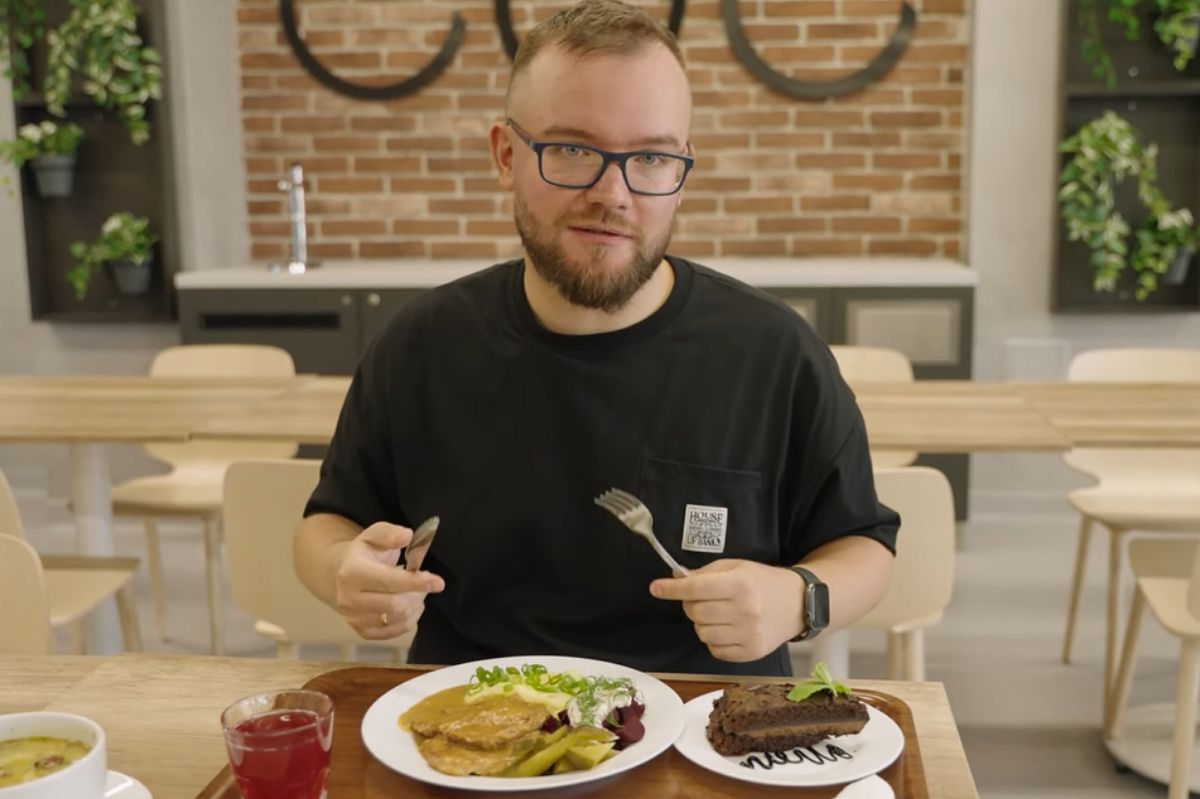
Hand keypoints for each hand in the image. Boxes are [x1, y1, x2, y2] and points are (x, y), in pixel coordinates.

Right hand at [333, 522, 444, 639]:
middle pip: (395, 604)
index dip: (415, 582)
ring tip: (416, 589)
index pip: (388, 581)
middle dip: (417, 592)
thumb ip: (390, 534)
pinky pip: (396, 631)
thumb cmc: (366, 552)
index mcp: (351, 572)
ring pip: (398, 618)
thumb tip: (407, 536)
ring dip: (416, 603)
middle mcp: (348, 598)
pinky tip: (410, 604)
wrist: (344, 573)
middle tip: (425, 580)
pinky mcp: (362, 631)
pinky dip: (410, 618)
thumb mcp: (375, 534)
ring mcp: (354, 618)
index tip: (438, 583)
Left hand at [649, 560, 802, 662]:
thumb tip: (676, 579)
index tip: (656, 587)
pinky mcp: (750, 653)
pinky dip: (715, 639)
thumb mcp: (736, 567)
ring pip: (701, 632)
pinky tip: (729, 628)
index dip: (672, 589)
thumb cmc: (763, 582)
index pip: (695, 588)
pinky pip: (714, 649)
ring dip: (703, 623)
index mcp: (740, 584)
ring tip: (720, 614)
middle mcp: (744, 610)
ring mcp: (748, 634)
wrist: (798, 604)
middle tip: (703, 599)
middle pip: (695, 612)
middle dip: (691, 604)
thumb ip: (705, 573)